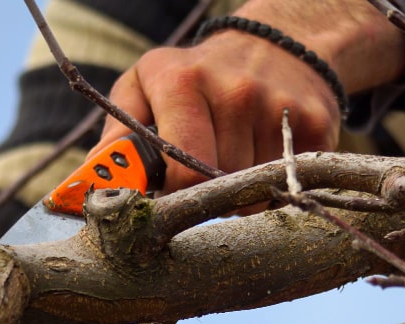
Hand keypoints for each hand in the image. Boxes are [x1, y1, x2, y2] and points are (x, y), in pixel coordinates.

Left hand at [91, 0, 404, 194]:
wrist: (276, 46)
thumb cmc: (193, 80)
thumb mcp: (143, 91)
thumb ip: (114, 140)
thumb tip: (86, 188)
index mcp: (179, 80)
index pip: (181, 170)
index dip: (178, 196)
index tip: (174, 197)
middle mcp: (232, 88)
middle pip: (218, 185)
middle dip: (207, 192)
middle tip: (205, 172)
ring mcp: (278, 104)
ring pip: (252, 190)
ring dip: (239, 191)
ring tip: (234, 158)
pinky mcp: (318, 120)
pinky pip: (287, 181)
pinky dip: (273, 183)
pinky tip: (265, 154)